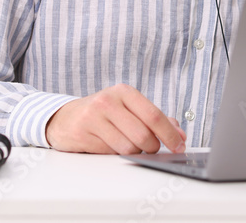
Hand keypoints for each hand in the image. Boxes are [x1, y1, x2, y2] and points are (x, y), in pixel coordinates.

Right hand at [44, 83, 186, 153]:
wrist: (65, 118)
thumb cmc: (103, 114)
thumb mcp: (129, 109)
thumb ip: (155, 120)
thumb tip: (180, 134)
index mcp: (124, 92)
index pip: (154, 115)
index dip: (170, 134)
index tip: (179, 146)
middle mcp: (108, 101)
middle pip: (143, 135)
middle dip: (152, 148)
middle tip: (150, 149)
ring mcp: (93, 117)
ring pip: (128, 148)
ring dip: (134, 153)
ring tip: (127, 144)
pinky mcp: (82, 134)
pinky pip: (110, 153)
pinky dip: (116, 154)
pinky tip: (110, 145)